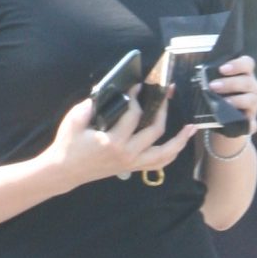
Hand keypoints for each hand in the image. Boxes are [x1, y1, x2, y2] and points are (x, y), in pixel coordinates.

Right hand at [48, 92, 198, 186]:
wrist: (65, 171)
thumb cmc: (69, 145)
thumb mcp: (75, 120)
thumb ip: (91, 105)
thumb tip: (108, 93)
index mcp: (113, 141)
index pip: (133, 114)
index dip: (136, 97)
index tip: (137, 86)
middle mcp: (127, 153)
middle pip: (155, 130)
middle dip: (162, 109)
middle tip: (167, 94)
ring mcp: (132, 163)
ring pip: (164, 153)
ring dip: (179, 140)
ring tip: (191, 127)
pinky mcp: (132, 168)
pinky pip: (158, 164)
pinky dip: (171, 155)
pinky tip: (179, 145)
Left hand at [209, 54, 256, 148]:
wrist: (222, 120)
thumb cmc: (218, 96)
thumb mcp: (213, 85)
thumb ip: (206, 78)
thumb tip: (183, 80)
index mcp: (244, 74)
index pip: (247, 63)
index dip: (237, 64)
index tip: (221, 69)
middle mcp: (252, 87)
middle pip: (247, 82)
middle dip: (230, 83)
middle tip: (213, 86)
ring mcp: (253, 104)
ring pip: (250, 100)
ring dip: (235, 100)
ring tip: (222, 103)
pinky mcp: (251, 121)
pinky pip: (252, 122)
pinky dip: (247, 123)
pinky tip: (238, 122)